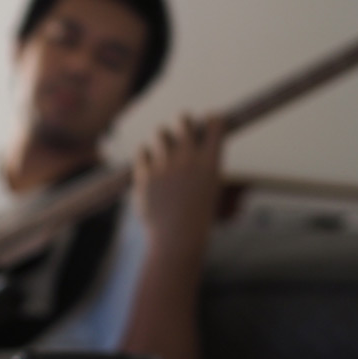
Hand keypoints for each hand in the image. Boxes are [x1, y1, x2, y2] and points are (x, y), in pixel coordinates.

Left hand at [132, 113, 224, 261]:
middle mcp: (188, 160)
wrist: (177, 238)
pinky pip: (142, 150)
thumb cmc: (198, 217)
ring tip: (164, 150)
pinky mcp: (145, 174)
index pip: (215, 124)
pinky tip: (149, 162)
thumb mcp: (212, 190)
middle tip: (182, 131)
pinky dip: (145, 154)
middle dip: (183, 122)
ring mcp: (165, 166)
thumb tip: (195, 148)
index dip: (212, 120)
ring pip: (160, 132)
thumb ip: (203, 167)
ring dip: (163, 138)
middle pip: (184, 121)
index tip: (209, 122)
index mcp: (211, 163)